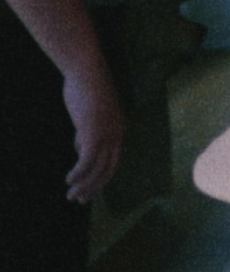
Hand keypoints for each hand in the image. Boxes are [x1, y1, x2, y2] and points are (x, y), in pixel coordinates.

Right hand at [62, 58, 123, 203]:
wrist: (87, 72)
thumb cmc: (86, 90)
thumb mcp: (89, 115)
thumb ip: (87, 132)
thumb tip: (80, 148)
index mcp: (119, 129)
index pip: (113, 161)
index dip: (102, 178)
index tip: (90, 191)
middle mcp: (117, 133)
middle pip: (109, 170)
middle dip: (95, 188)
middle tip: (80, 200)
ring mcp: (107, 133)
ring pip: (98, 169)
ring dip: (84, 185)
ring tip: (72, 195)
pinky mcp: (94, 132)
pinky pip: (87, 161)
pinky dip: (78, 173)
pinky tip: (69, 179)